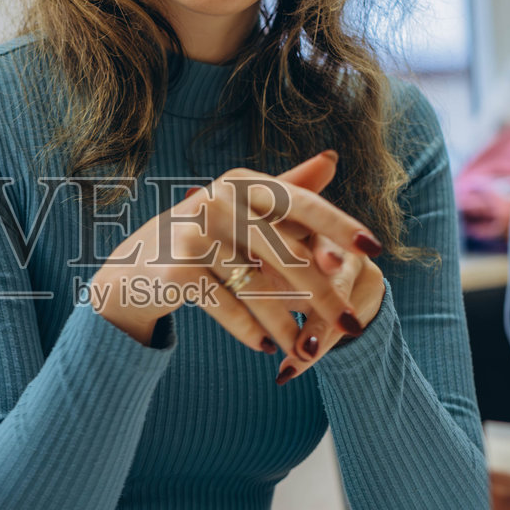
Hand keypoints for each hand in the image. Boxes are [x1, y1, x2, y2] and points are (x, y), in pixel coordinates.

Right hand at [89, 151, 384, 374]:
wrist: (134, 269)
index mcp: (241, 183)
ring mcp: (194, 233)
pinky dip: (248, 330)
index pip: (301, 203)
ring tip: (309, 351)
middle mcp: (216, 201)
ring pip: (258, 287)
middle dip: (323, 296)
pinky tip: (267, 348)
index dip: (340, 227)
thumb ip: (288, 186)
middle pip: (285, 255)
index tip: (375, 250)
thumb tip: (334, 158)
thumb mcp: (241, 208)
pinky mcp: (177, 268)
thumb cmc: (200, 237)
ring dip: (287, 324)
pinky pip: (226, 306)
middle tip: (353, 325)